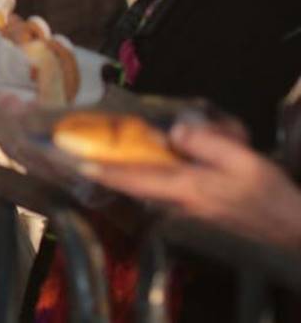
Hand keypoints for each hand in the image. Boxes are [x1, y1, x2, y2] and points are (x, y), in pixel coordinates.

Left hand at [86, 123, 300, 248]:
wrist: (290, 226)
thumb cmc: (267, 193)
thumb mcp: (243, 160)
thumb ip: (207, 143)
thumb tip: (175, 131)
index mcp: (186, 188)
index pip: (135, 178)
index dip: (104, 171)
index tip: (76, 163)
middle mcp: (177, 201)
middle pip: (132, 183)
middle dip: (107, 169)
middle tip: (78, 152)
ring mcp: (184, 207)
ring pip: (145, 185)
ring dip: (125, 171)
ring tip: (104, 153)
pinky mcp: (193, 208)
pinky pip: (161, 187)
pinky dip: (148, 173)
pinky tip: (153, 156)